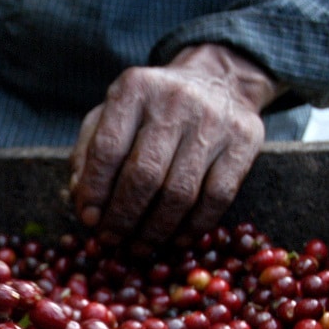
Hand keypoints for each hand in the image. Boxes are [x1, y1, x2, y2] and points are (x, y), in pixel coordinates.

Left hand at [69, 44, 282, 244]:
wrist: (217, 80)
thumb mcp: (110, 116)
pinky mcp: (245, 140)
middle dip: (123, 217)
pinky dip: (193, 227)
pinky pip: (217, 197)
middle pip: (144, 175)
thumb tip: (83, 205)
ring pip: (180, 192)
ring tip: (138, 248)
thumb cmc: (150, 110)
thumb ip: (88, 156)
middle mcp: (175, 100)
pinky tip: (175, 240)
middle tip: (111, 241)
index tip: (89, 221)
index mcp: (134, 89)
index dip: (96, 191)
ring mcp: (214, 120)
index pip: (108, 149)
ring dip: (155, 230)